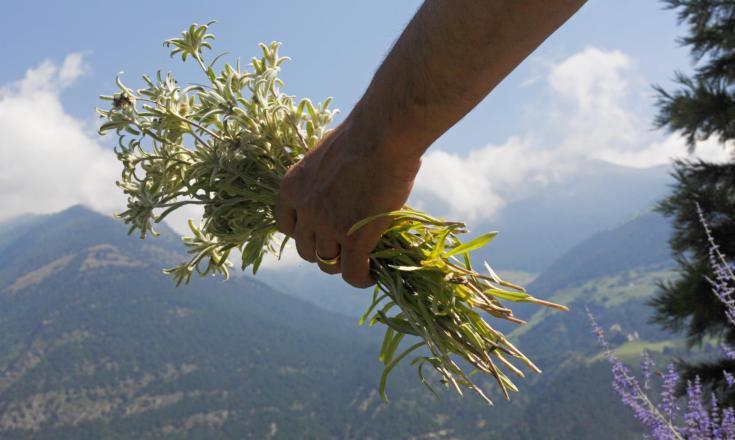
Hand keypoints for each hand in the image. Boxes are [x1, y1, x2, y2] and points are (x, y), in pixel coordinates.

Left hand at [275, 118, 420, 287]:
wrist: (383, 135)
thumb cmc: (363, 136)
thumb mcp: (328, 158)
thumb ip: (324, 182)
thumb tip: (337, 194)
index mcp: (292, 187)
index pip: (285, 226)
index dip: (305, 233)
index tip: (322, 233)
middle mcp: (304, 210)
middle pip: (306, 249)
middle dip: (325, 250)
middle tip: (346, 247)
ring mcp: (328, 226)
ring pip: (328, 262)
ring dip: (344, 264)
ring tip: (362, 262)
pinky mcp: (354, 239)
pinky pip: (352, 272)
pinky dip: (361, 278)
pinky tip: (372, 274)